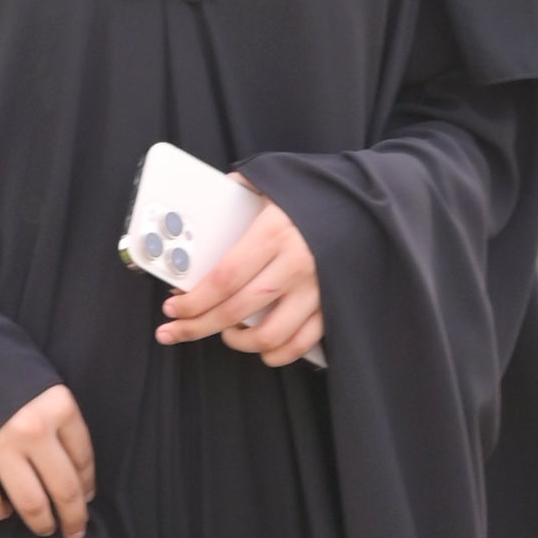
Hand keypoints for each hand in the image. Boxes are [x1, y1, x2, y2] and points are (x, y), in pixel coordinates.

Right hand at [0, 381, 94, 537]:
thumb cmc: (0, 367)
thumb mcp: (40, 383)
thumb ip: (59, 421)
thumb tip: (77, 475)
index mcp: (58, 406)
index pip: (83, 459)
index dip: (88, 485)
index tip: (86, 498)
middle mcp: (33, 429)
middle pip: (64, 489)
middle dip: (73, 517)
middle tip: (74, 530)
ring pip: (31, 502)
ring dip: (41, 522)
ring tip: (45, 528)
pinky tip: (5, 511)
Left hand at [158, 193, 321, 366]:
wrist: (363, 202)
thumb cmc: (312, 194)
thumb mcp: (270, 185)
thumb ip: (235, 195)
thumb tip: (200, 204)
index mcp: (274, 233)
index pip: (223, 279)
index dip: (194, 301)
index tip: (174, 308)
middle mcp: (295, 265)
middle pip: (237, 310)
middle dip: (199, 326)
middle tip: (177, 330)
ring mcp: (317, 290)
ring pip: (269, 336)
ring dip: (239, 342)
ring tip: (226, 333)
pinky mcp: (333, 305)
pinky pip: (301, 343)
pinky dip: (277, 353)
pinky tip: (261, 348)